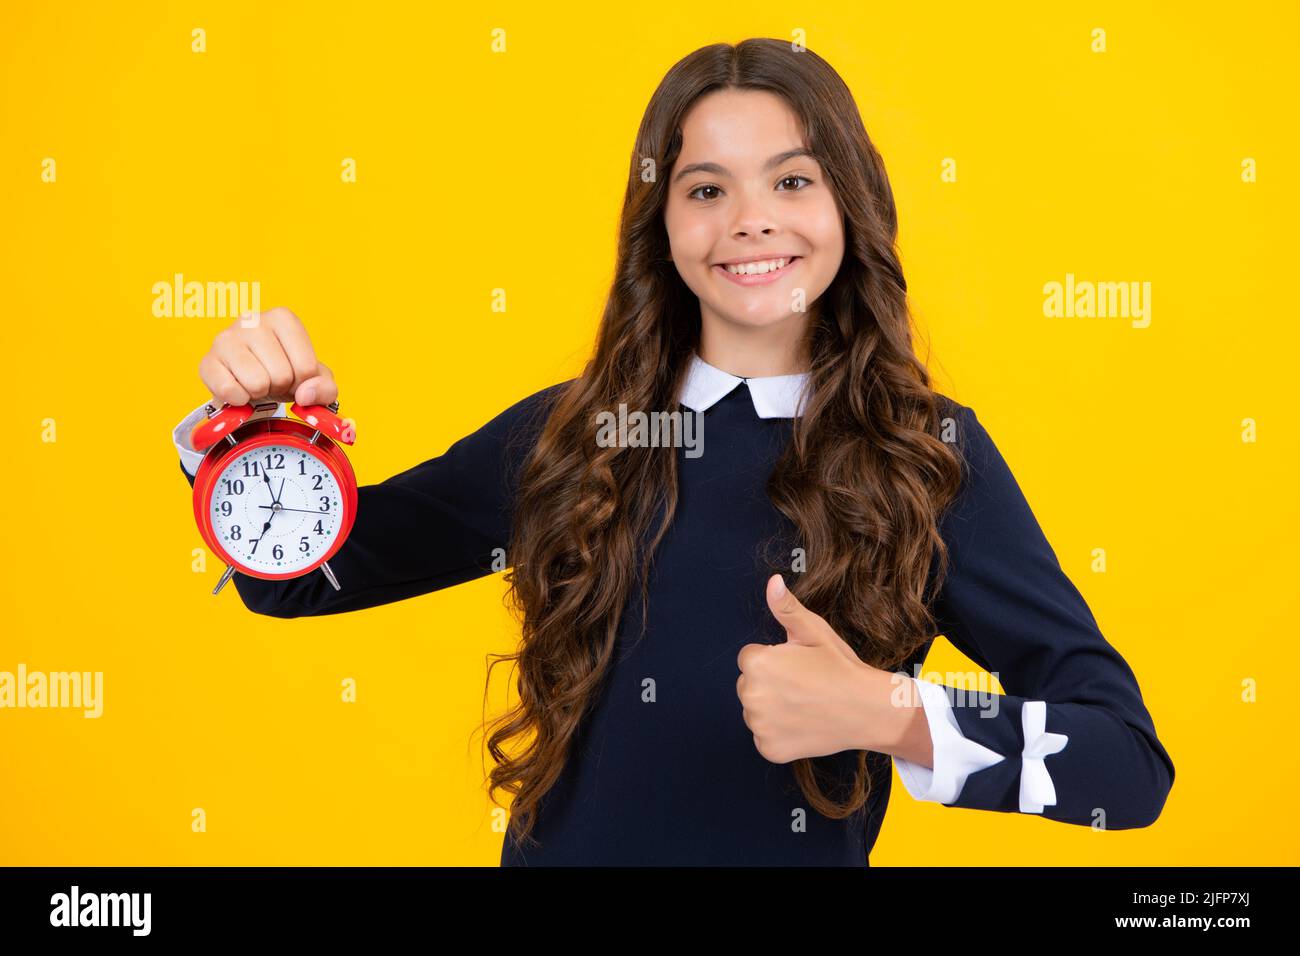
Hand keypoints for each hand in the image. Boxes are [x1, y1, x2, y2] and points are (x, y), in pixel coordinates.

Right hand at [198, 307, 338, 407]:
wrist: (249, 380)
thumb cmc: (284, 372)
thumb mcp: (315, 379)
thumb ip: (325, 388)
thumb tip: (306, 394)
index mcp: (283, 318)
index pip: (306, 368)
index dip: (302, 383)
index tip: (292, 375)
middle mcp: (252, 320)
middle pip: (281, 375)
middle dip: (280, 387)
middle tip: (271, 379)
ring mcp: (226, 338)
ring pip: (257, 384)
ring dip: (260, 393)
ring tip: (256, 382)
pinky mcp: (207, 361)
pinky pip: (230, 391)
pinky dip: (239, 400)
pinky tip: (239, 388)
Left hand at [736, 573, 882, 763]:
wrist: (866, 709)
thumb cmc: (839, 667)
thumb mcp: (813, 631)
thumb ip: (785, 607)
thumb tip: (771, 582)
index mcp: (756, 663)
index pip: (749, 658)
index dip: (774, 659)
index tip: (797, 666)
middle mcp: (750, 695)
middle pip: (748, 684)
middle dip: (769, 682)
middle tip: (802, 685)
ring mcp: (758, 725)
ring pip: (755, 710)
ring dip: (771, 708)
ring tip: (804, 704)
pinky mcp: (768, 749)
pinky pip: (763, 736)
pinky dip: (778, 733)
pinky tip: (802, 724)